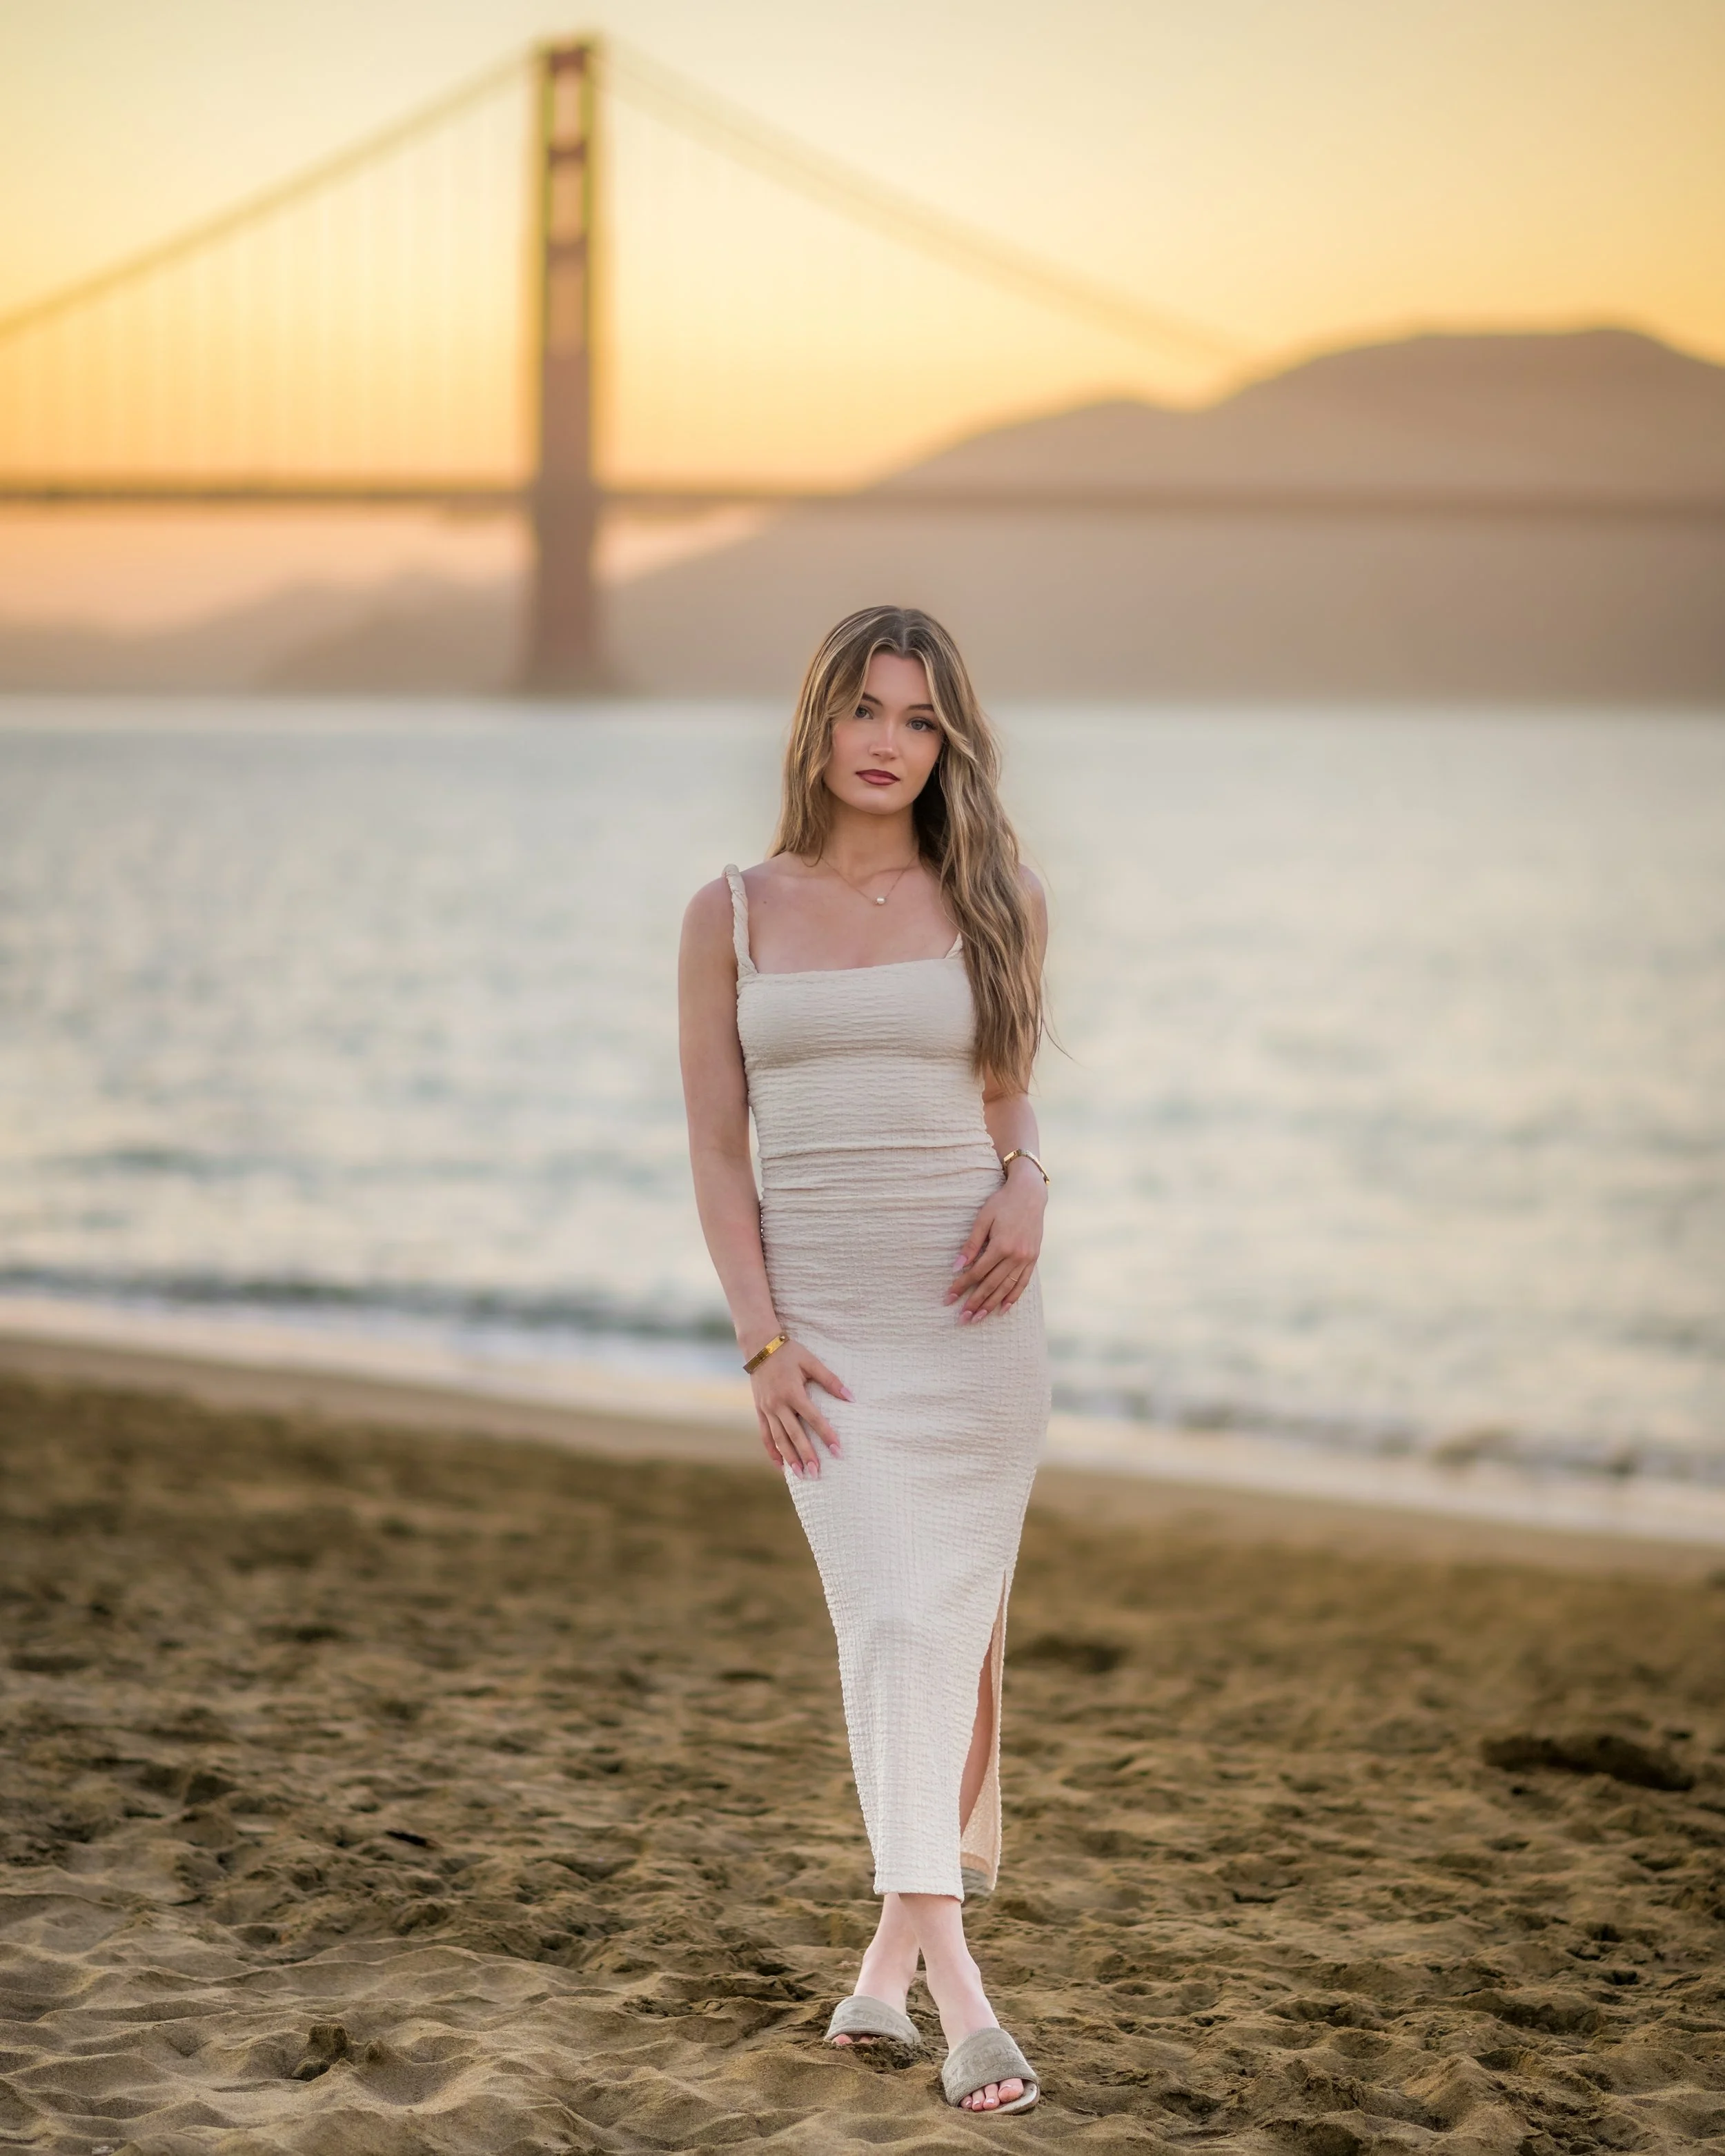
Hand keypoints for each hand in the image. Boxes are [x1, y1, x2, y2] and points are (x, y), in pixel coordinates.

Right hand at [749, 1337, 850, 1477]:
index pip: (813, 1419)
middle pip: (794, 1434)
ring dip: (790, 1458)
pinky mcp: (759, 1410)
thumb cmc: (789, 1352)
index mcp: (793, 1392)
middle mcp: (778, 1404)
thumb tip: (851, 1398)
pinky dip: (772, 1451)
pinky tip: (780, 1465)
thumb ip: (831, 1381)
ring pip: (779, 1439)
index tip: (838, 1451)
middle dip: (806, 1455)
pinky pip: (765, 1435)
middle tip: (817, 1472)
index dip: (826, 1435)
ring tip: (801, 1474)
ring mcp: (766, 1409)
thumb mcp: (811, 1362)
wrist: (759, 1345)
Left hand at [946, 1163, 1045, 1321]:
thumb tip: (956, 1267)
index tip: (948, 1298)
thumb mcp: (983, 1219)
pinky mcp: (1034, 1259)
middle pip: (991, 1284)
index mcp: (1001, 1245)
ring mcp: (1027, 1258)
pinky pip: (1023, 1283)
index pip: (976, 1272)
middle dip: (974, 1302)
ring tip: (978, 1318)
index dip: (961, 1286)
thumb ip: (970, 1245)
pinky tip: (1003, 1309)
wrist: (1030, 1193)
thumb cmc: (1002, 1203)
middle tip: (962, 1318)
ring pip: (1006, 1288)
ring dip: (991, 1304)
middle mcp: (1016, 1255)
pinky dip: (1013, 1297)